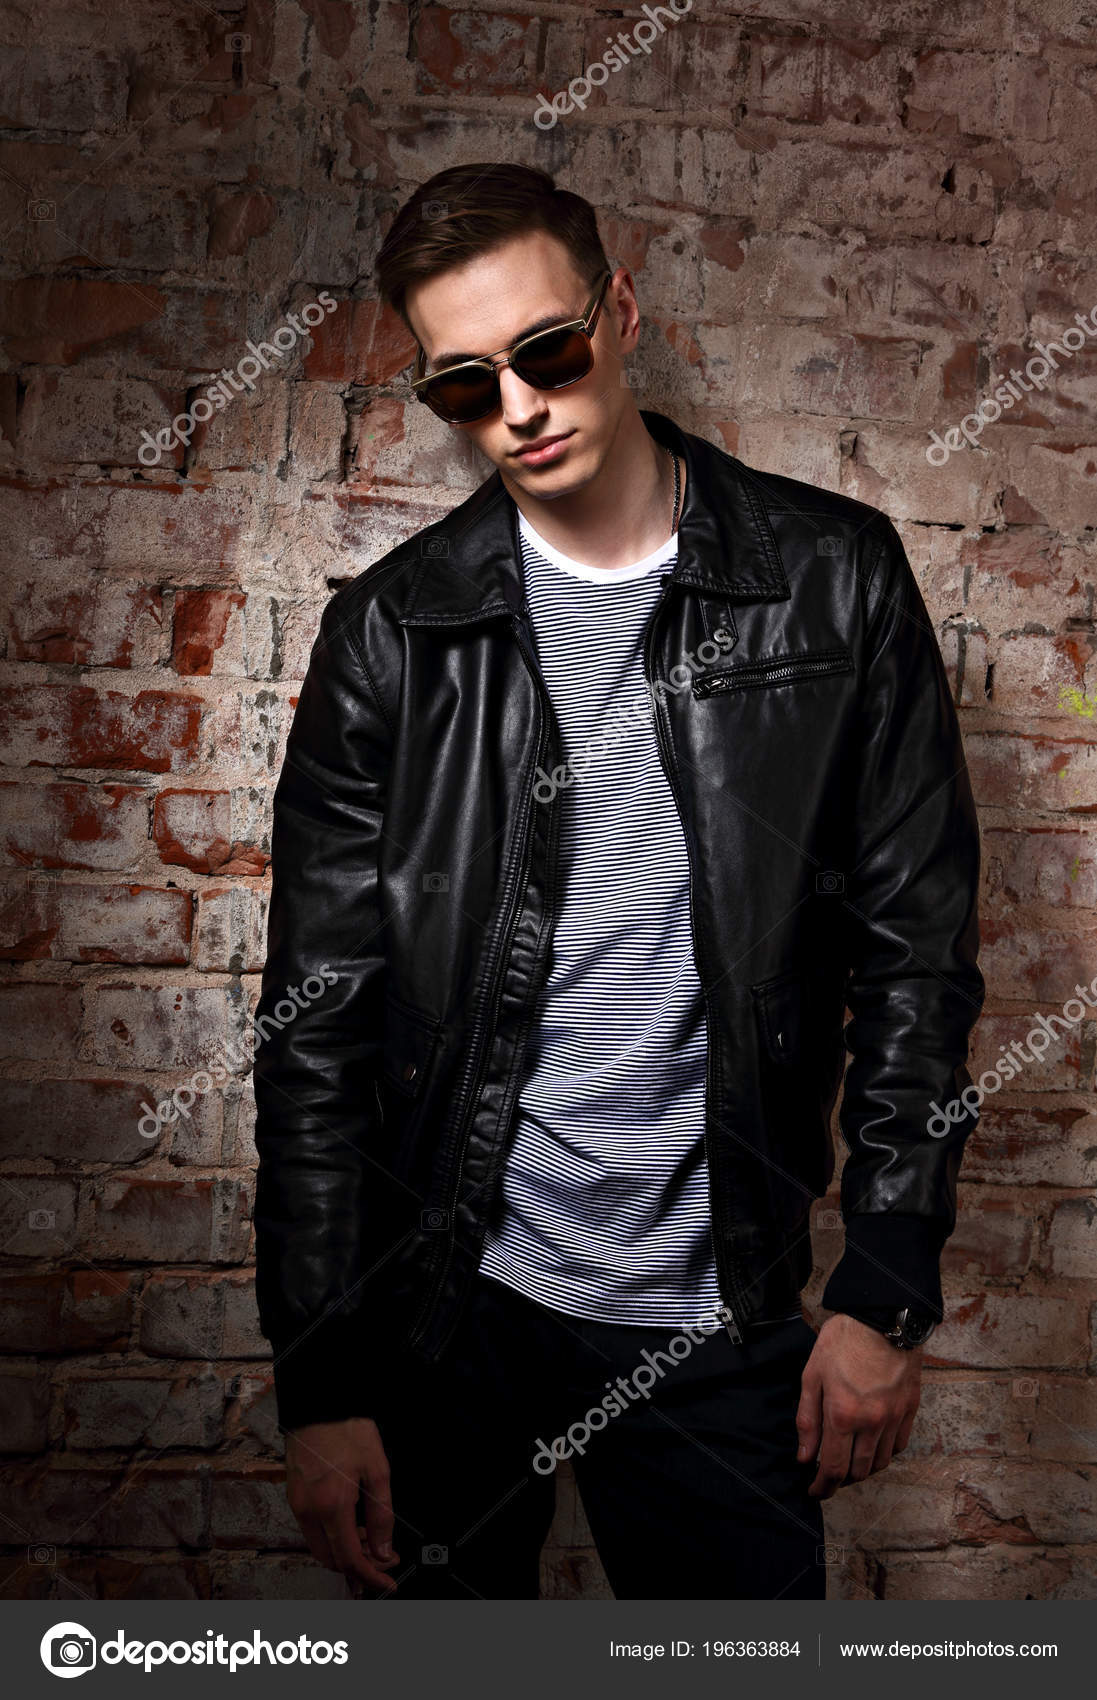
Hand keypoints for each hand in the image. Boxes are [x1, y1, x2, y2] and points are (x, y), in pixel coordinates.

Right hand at [285, 1416, 399, 1591]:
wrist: (319, 1402)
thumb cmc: (347, 1428)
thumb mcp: (377, 1469)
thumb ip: (382, 1515)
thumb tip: (384, 1550)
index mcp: (332, 1505)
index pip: (350, 1559)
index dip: (371, 1577)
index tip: (387, 1582)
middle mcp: (309, 1510)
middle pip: (331, 1560)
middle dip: (358, 1568)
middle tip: (383, 1561)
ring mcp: (298, 1504)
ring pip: (320, 1548)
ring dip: (344, 1554)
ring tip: (371, 1543)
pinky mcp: (294, 1496)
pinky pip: (312, 1531)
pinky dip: (332, 1538)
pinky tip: (351, 1527)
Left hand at [795, 1313, 922, 1498]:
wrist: (883, 1316)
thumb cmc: (843, 1341)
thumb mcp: (813, 1375)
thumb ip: (807, 1419)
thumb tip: (804, 1456)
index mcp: (842, 1415)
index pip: (833, 1468)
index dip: (822, 1487)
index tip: (814, 1492)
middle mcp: (871, 1423)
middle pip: (858, 1471)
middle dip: (841, 1480)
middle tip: (828, 1476)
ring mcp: (894, 1418)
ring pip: (880, 1462)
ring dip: (863, 1469)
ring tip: (849, 1462)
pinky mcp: (910, 1409)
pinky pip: (899, 1446)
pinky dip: (884, 1453)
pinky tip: (873, 1445)